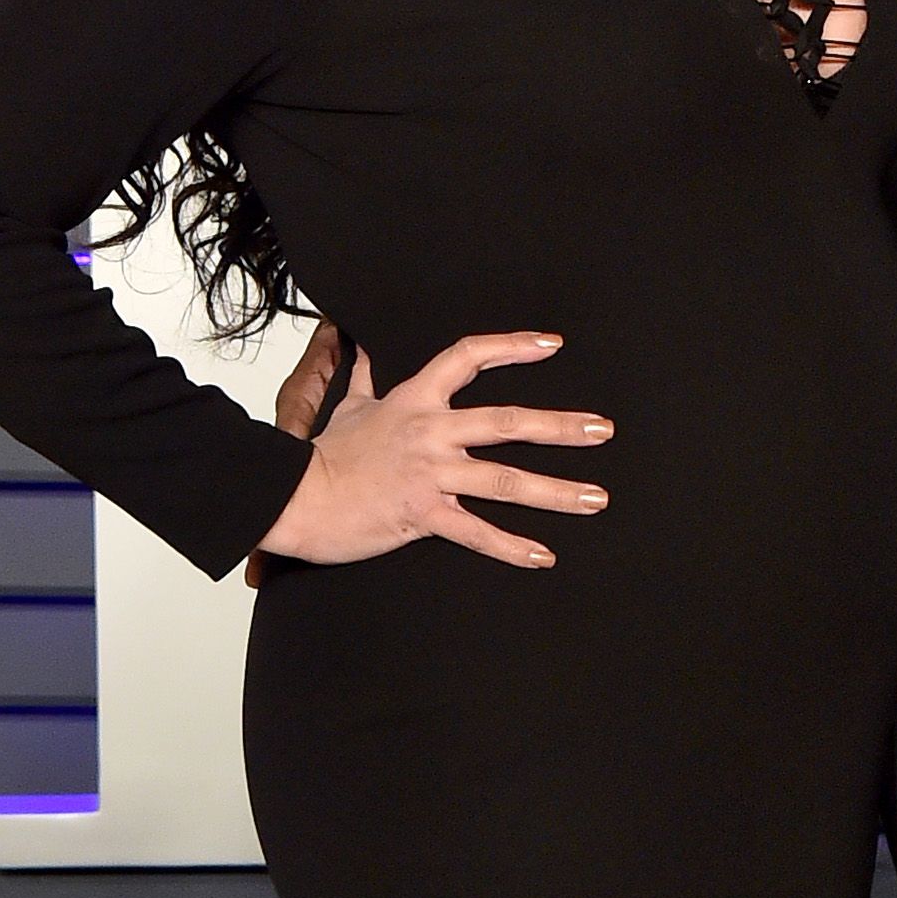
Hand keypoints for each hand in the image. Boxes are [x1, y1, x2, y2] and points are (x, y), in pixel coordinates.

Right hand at [256, 331, 610, 571]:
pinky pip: (475, 532)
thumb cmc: (322, 455)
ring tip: (595, 498)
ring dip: (556, 491)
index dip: (511, 346)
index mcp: (415, 400)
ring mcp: (430, 474)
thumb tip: (362, 341)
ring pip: (505, 480)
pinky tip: (542, 556)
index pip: (468, 358)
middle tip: (603, 429)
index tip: (552, 344)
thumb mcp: (349, 405)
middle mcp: (431, 432)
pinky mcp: (422, 514)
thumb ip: (367, 374)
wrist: (293, 496)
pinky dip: (511, 547)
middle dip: (560, 426)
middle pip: (507, 421)